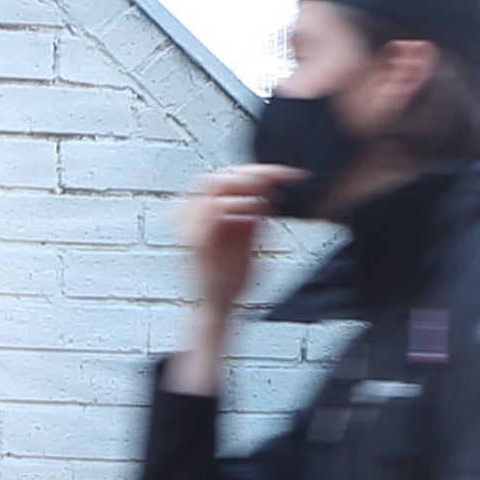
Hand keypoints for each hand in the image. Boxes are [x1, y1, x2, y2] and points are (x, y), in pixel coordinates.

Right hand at [170, 165, 284, 389]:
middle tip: (282, 179)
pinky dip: (239, 204)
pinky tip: (256, 210)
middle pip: (221, 174)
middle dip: (254, 172)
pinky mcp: (198, 240)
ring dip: (246, 184)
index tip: (287, 175)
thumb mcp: (248, 239)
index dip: (258, 170)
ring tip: (268, 197)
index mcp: (202, 212)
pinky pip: (215, 208)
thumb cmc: (232, 278)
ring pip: (216, 183)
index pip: (227, 177)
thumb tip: (268, 191)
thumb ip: (253, 215)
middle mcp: (193, 214)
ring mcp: (192, 225)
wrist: (221, 308)